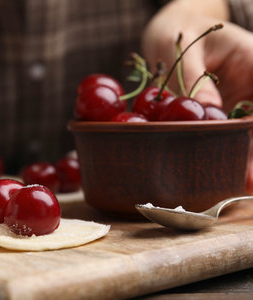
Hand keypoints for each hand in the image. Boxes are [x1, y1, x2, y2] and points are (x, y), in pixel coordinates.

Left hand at [143, 0, 252, 191]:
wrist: (171, 32)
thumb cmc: (178, 31)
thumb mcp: (183, 48)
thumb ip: (194, 76)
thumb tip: (206, 107)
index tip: (250, 150)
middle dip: (252, 150)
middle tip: (248, 181)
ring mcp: (240, 100)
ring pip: (247, 132)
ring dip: (243, 157)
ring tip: (242, 185)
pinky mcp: (223, 112)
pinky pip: (228, 134)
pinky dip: (224, 151)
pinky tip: (223, 173)